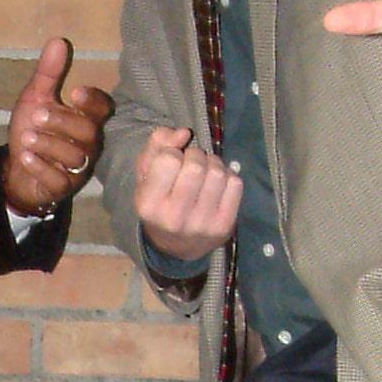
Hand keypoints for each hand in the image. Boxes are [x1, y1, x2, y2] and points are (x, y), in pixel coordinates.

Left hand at [1, 37, 112, 217]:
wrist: (17, 170)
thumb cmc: (33, 131)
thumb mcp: (36, 99)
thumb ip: (48, 73)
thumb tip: (58, 40)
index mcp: (85, 119)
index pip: (102, 109)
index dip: (93, 101)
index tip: (75, 92)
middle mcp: (87, 144)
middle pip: (89, 133)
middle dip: (63, 122)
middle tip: (37, 114)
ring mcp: (77, 169)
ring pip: (75, 158)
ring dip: (49, 145)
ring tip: (26, 137)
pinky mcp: (62, 188)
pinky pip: (59, 180)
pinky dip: (41, 167)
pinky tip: (26, 157)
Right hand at [135, 126, 241, 260]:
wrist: (175, 248)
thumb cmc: (158, 203)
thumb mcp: (146, 175)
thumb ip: (157, 145)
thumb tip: (184, 133)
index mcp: (148, 205)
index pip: (168, 159)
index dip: (173, 152)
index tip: (172, 161)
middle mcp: (174, 217)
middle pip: (196, 165)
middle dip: (196, 155)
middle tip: (192, 163)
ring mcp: (202, 224)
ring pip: (218, 172)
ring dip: (213, 164)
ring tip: (205, 172)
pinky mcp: (224, 226)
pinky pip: (235, 184)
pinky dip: (228, 176)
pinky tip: (217, 184)